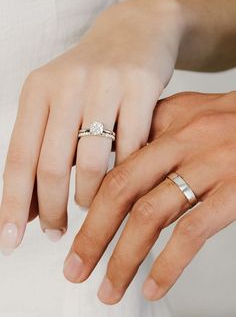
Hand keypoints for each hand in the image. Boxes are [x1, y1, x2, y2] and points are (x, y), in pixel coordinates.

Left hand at [0, 0, 184, 251]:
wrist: (135, 31)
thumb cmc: (92, 78)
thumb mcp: (58, 102)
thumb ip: (43, 150)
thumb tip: (28, 209)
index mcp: (38, 90)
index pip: (18, 158)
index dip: (12, 204)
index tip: (10, 241)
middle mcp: (67, 84)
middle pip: (51, 166)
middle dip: (52, 211)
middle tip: (57, 233)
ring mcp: (105, 84)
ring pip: (92, 163)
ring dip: (89, 196)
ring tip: (88, 204)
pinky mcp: (142, 86)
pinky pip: (132, 147)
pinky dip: (126, 173)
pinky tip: (122, 181)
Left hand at [63, 91, 235, 303]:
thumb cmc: (230, 119)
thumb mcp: (187, 113)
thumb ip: (151, 132)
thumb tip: (114, 159)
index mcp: (165, 122)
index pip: (113, 159)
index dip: (85, 195)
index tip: (68, 225)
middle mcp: (183, 141)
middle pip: (121, 188)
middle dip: (92, 233)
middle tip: (75, 267)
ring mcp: (208, 166)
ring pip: (151, 215)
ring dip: (123, 258)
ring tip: (108, 288)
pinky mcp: (234, 190)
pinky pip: (193, 231)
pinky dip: (168, 264)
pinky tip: (153, 285)